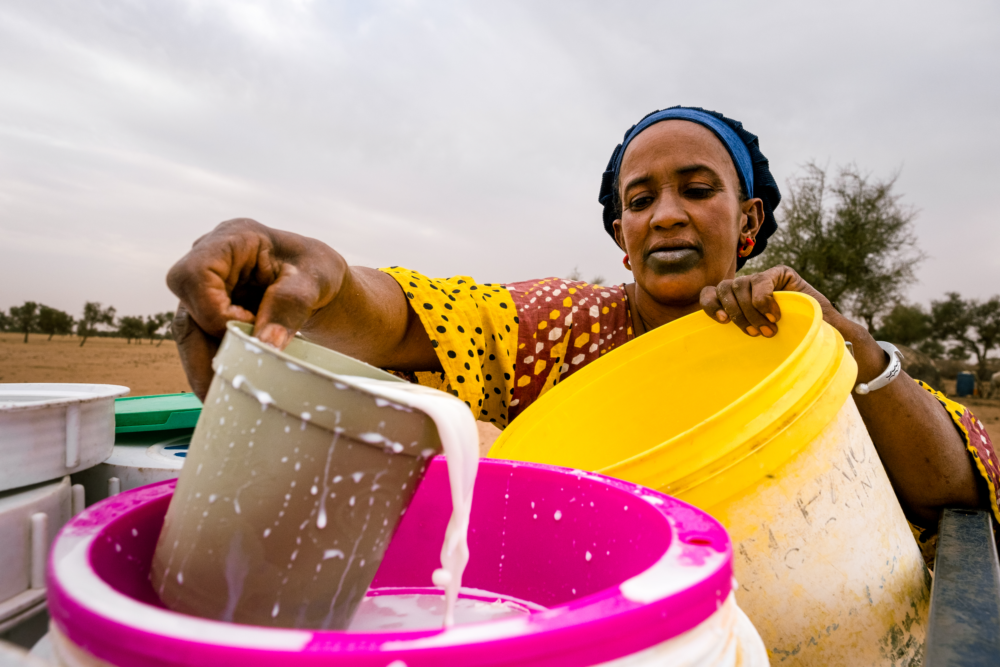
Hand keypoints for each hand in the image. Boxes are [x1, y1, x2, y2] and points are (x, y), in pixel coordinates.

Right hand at [167, 219, 346, 398]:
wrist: (320, 283)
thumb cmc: (318, 270)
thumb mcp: (315, 281)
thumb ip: (290, 306)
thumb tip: (266, 345)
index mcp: (233, 238)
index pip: (196, 274)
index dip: (211, 309)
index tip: (246, 328)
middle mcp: (210, 261)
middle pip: (186, 308)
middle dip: (203, 351)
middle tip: (223, 389)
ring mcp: (206, 288)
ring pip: (189, 332)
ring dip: (205, 365)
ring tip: (225, 396)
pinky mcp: (209, 311)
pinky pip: (202, 342)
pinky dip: (214, 364)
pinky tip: (229, 386)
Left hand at [698, 265, 839, 336]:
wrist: (826, 333)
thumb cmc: (788, 340)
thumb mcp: (757, 336)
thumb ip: (736, 331)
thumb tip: (703, 350)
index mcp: (734, 300)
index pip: (710, 293)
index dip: (710, 304)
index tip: (722, 321)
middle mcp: (745, 286)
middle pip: (724, 289)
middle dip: (737, 314)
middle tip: (755, 334)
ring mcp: (762, 278)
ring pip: (739, 285)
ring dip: (751, 310)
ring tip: (768, 329)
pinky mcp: (780, 273)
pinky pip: (761, 282)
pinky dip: (764, 300)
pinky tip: (775, 315)